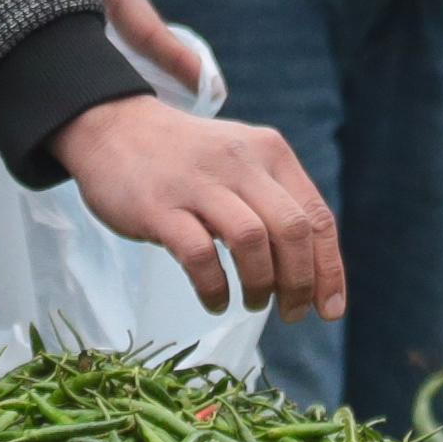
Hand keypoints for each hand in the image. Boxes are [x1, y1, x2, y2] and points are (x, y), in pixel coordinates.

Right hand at [56, 95, 344, 316]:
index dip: (329, 269)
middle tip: (293, 313)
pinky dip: (215, 287)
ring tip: (254, 304)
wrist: (113, 127)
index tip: (330, 308)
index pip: (316, 217)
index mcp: (269, 151)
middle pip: (292, 230)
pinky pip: (200, 256)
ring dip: (261, 285)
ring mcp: (198, 183)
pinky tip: (215, 301)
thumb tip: (309, 269)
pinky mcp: (160, 206)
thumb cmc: (185, 159)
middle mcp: (240, 162)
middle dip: (301, 282)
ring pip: (252, 241)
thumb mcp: (240, 161)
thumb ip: (274, 200)